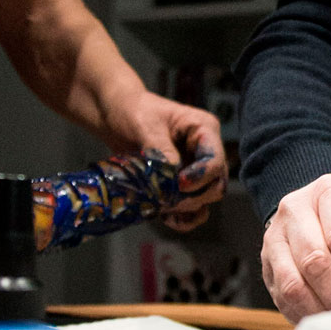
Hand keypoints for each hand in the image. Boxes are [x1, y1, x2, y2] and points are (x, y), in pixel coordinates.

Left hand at [103, 93, 226, 234]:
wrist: (115, 115)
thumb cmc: (132, 110)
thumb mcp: (145, 125)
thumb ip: (161, 150)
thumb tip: (172, 177)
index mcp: (204, 130)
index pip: (215, 160)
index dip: (200, 176)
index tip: (178, 183)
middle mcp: (205, 152)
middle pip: (216, 184)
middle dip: (193, 196)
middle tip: (165, 198)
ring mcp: (195, 170)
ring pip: (206, 200)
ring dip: (186, 208)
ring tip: (161, 207)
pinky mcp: (181, 185)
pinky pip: (193, 209)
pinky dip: (183, 218)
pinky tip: (166, 218)